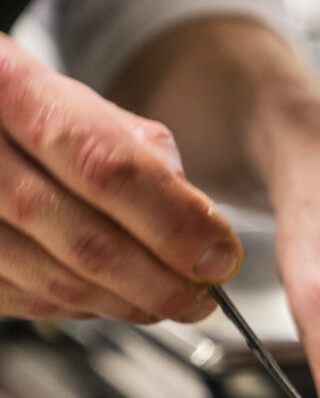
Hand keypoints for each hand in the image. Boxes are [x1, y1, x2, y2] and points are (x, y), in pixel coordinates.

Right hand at [0, 34, 240, 321]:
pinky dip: (87, 309)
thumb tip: (202, 234)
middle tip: (203, 296)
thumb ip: (148, 159)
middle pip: (86, 240)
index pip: (107, 169)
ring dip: (129, 304)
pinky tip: (115, 297)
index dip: (174, 223)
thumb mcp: (90, 108)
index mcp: (12, 88)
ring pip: (59, 283)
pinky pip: (32, 301)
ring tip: (170, 302)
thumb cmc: (30, 113)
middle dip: (161, 281)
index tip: (220, 255)